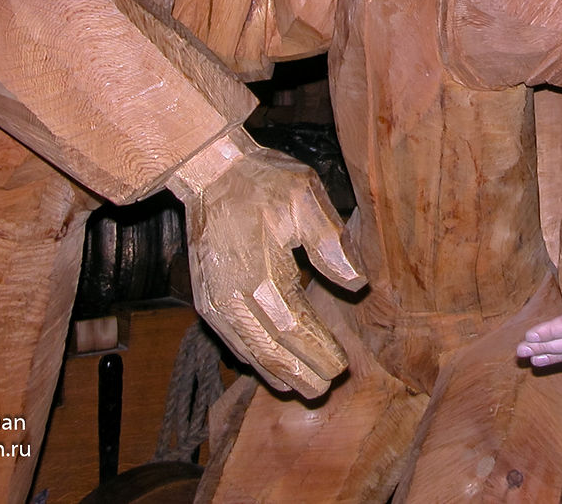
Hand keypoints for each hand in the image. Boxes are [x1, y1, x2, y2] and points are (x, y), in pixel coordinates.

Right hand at [170, 134, 364, 397]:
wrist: (210, 170)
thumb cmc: (262, 182)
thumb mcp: (305, 197)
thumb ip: (330, 242)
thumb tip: (356, 284)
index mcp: (262, 274)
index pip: (296, 328)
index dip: (318, 352)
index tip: (342, 367)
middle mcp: (233, 297)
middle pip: (270, 349)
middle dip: (299, 373)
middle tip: (324, 390)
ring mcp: (214, 300)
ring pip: (247, 350)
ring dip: (275, 372)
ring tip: (302, 388)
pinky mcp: (205, 298)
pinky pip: (230, 339)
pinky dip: (251, 358)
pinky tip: (267, 367)